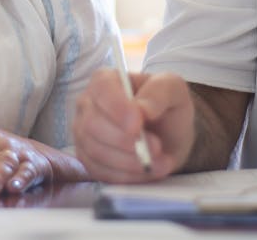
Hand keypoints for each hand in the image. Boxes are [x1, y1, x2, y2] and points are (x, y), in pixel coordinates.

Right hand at [72, 69, 194, 183]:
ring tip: (160, 163)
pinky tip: (149, 172)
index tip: (137, 125)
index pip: (101, 90)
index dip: (117, 108)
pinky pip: (100, 172)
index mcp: (105, 80)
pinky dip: (127, 176)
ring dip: (130, 162)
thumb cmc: (166, 106)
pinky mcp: (89, 160)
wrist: (168, 135)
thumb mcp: (173, 89)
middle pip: (93, 125)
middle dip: (126, 141)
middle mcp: (87, 105)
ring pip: (96, 152)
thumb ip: (159, 92)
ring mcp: (84, 134)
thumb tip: (143, 109)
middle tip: (157, 148)